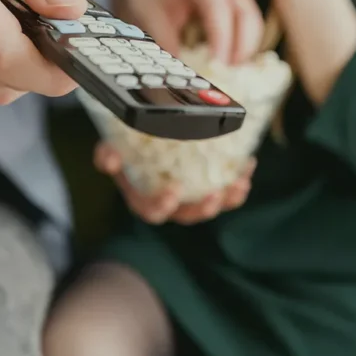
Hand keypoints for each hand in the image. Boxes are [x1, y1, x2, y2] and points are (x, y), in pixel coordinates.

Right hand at [94, 143, 256, 224]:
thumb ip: (106, 154)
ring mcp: (191, 198)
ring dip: (227, 199)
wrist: (142, 139)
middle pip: (187, 216)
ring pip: (211, 206)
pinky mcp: (209, 186)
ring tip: (240, 184)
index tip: (174, 192)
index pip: (152, 212)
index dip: (162, 206)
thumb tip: (109, 160)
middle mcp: (169, 204)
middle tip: (214, 196)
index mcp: (143, 199)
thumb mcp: (111, 148)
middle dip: (202, 209)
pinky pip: (227, 191)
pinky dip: (239, 181)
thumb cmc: (125, 147)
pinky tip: (249, 164)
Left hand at [111, 0, 263, 64]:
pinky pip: (247, 24)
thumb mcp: (149, 15)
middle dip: (242, 46)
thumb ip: (165, 42)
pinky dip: (243, 43)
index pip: (219, 9)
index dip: (222, 38)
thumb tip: (179, 73)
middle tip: (228, 72)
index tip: (218, 65)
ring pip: (251, 20)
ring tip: (229, 71)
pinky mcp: (233, 3)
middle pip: (246, 14)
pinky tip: (230, 62)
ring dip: (246, 47)